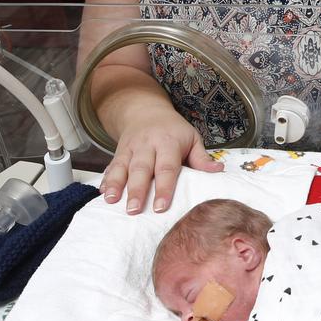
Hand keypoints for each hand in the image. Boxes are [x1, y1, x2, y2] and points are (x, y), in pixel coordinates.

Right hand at [100, 112, 223, 213]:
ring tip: (111, 201)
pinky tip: (103, 193)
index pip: (167, 167)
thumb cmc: (174, 130)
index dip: (164, 188)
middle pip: (141, 169)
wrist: (146, 110)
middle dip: (137, 190)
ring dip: (116, 185)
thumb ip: (201, 157)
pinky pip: (111, 166)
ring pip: (122, 167)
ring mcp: (130, 148)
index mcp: (168, 142)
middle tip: (134, 210)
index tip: (161, 207)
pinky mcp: (118, 152)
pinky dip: (106, 180)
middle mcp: (147, 145)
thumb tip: (218, 171)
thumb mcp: (191, 138)